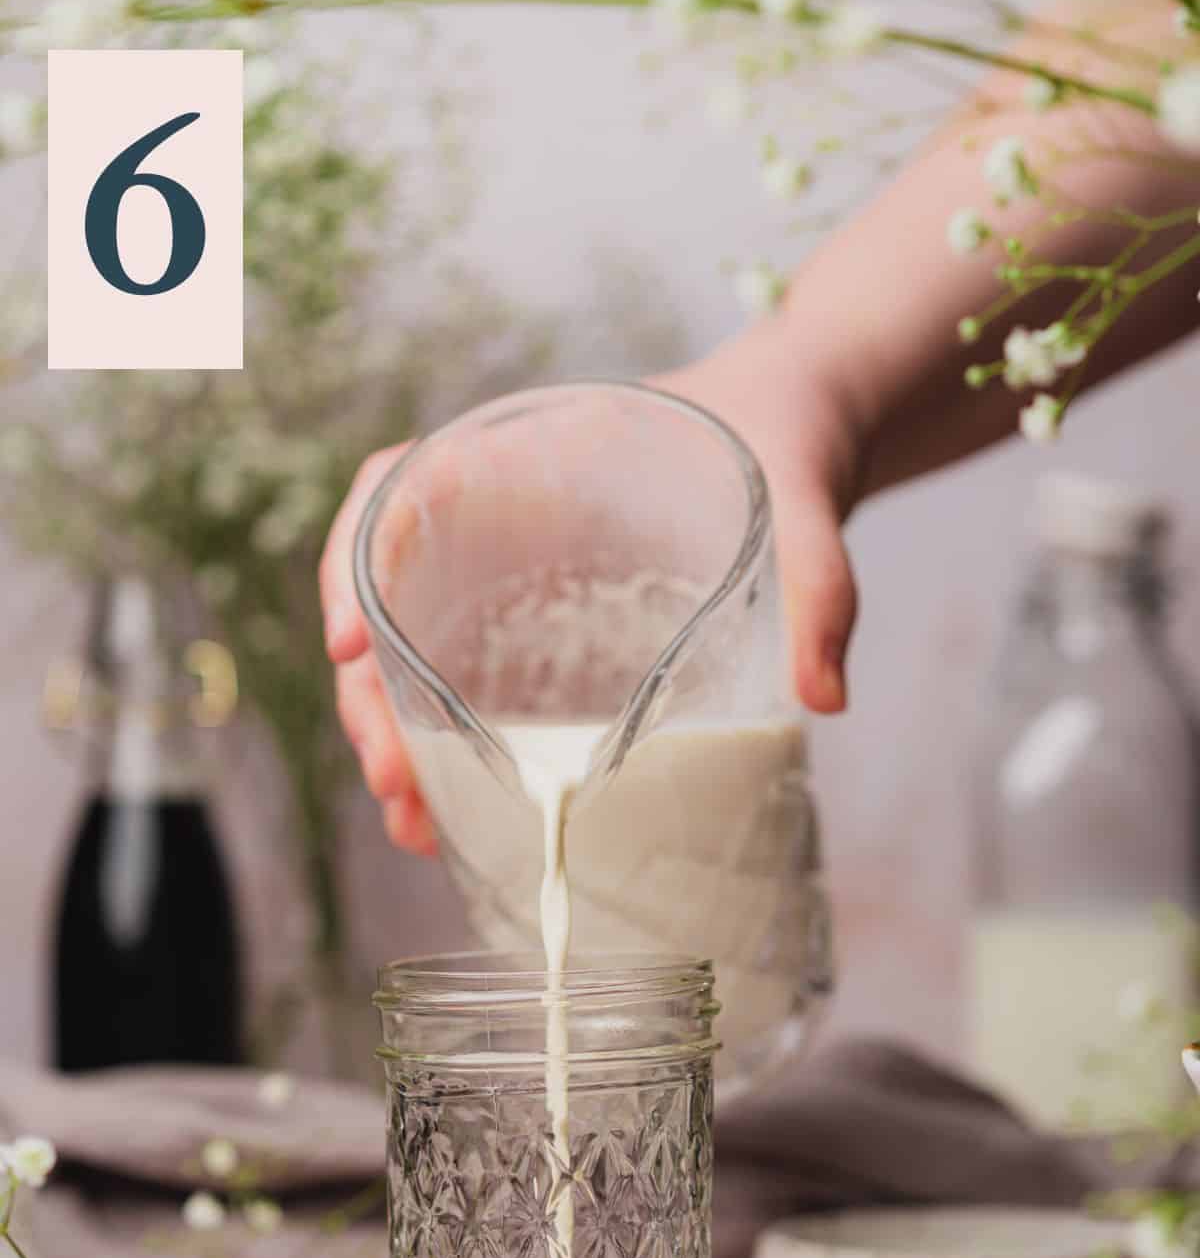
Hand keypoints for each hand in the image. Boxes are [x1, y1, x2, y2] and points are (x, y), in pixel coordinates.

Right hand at [319, 334, 864, 850]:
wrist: (796, 433)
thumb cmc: (783, 442)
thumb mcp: (803, 504)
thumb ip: (818, 585)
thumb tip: (825, 696)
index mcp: (530, 456)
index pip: (396, 490)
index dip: (353, 561)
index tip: (347, 642)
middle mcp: (498, 514)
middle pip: (389, 595)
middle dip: (373, 694)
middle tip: (395, 785)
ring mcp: (507, 571)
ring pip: (411, 649)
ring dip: (396, 735)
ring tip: (415, 824)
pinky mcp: (535, 621)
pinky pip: (461, 675)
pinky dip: (445, 743)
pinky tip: (455, 811)